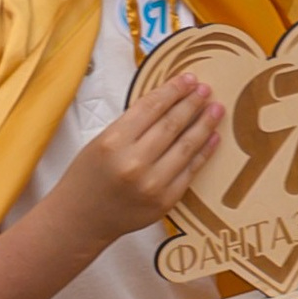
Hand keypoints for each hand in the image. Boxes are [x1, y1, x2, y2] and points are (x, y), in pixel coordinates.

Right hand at [57, 67, 222, 247]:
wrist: (82, 219)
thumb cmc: (88, 176)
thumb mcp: (102, 141)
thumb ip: (133, 123)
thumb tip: (169, 100)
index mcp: (114, 142)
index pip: (152, 107)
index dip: (174, 90)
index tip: (189, 78)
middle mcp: (134, 163)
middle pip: (172, 124)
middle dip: (192, 103)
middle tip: (206, 89)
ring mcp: (152, 185)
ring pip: (186, 146)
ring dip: (204, 124)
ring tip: (216, 109)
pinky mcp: (165, 201)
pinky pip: (190, 170)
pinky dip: (204, 152)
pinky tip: (213, 137)